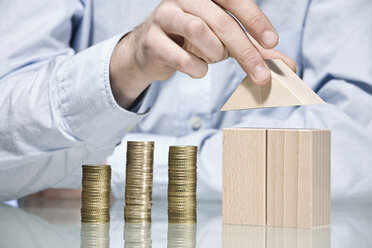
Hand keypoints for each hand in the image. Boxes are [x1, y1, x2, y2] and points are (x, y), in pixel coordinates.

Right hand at [110, 0, 296, 108]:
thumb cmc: (194, 42)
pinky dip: (195, 68)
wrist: (153, 50)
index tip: (272, 42)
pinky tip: (197, 68)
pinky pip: (179, 55)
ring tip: (214, 59)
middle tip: (260, 75)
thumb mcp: (225, 41)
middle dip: (244, 51)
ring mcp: (165, 15)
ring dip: (214, 53)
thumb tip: (288, 67)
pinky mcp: (152, 39)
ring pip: (198, 30)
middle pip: (221, 20)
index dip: (255, 19)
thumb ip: (254, 49)